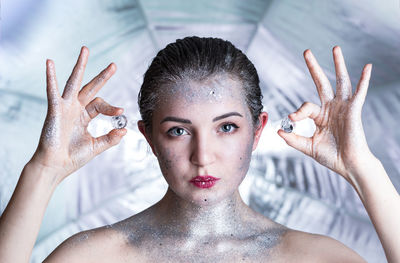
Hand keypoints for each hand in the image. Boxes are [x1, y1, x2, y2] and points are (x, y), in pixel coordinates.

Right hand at [30, 46, 125, 180]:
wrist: (56, 166)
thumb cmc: (72, 157)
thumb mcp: (96, 146)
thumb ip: (110, 138)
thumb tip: (125, 131)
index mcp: (85, 116)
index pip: (101, 105)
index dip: (112, 107)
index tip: (121, 112)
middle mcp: (75, 108)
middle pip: (91, 88)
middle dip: (102, 76)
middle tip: (114, 65)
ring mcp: (65, 107)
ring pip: (74, 82)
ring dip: (80, 66)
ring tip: (85, 50)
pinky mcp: (54, 109)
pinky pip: (52, 91)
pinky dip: (51, 77)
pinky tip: (49, 63)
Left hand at [278, 46, 374, 181]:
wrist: (348, 165)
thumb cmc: (331, 156)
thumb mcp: (308, 146)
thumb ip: (293, 139)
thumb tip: (278, 131)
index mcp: (320, 116)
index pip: (305, 106)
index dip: (298, 112)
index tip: (292, 119)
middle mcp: (331, 108)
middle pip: (322, 82)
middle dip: (314, 68)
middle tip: (307, 52)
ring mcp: (343, 107)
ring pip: (341, 81)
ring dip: (338, 64)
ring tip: (335, 48)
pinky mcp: (354, 110)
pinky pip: (360, 92)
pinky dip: (363, 80)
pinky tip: (367, 67)